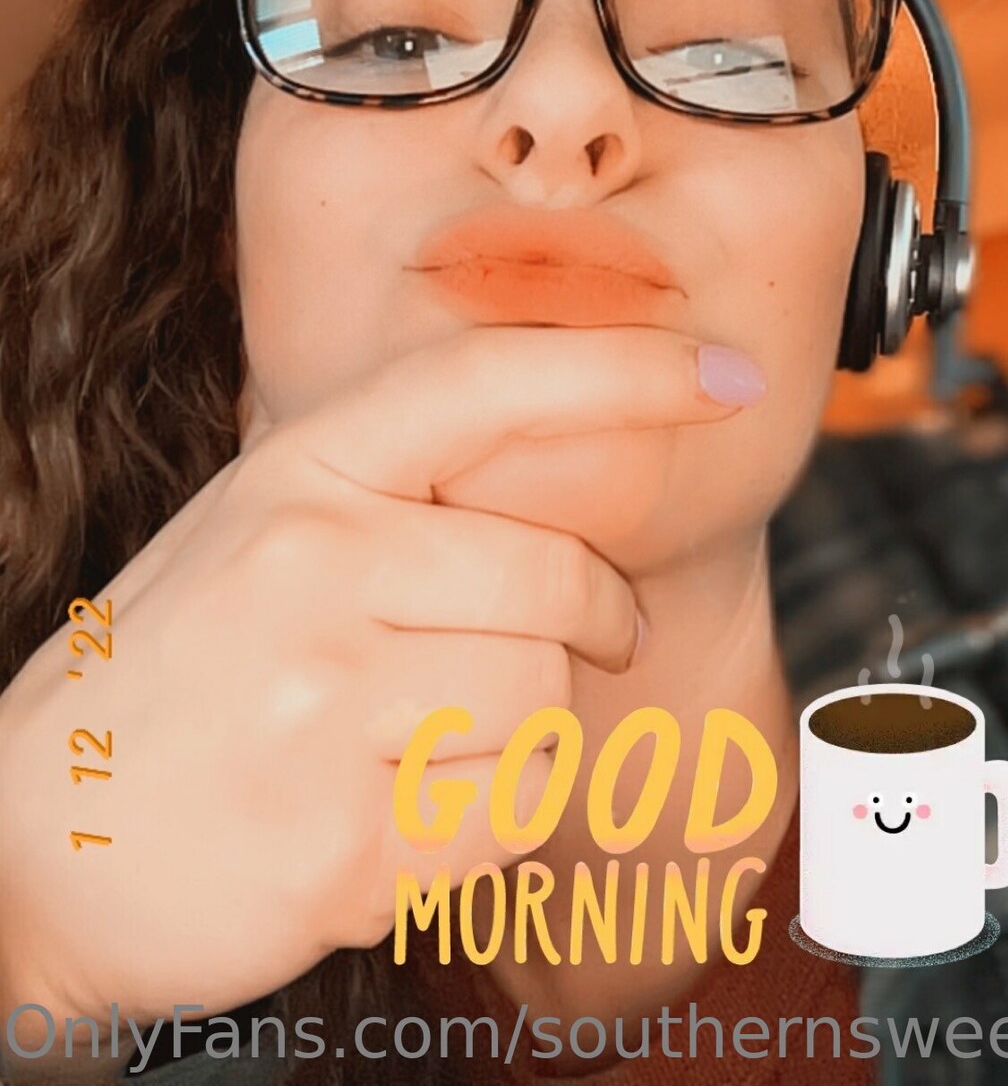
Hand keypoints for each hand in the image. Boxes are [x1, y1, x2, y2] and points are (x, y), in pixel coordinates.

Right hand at [0, 327, 748, 1034]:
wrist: (34, 847)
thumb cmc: (177, 678)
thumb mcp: (258, 533)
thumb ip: (392, 492)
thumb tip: (575, 449)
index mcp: (297, 472)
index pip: (486, 383)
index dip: (621, 370)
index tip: (728, 375)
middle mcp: (311, 564)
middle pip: (556, 577)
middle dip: (594, 620)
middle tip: (584, 639)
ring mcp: (323, 705)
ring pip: (547, 698)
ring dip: (520, 735)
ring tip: (419, 746)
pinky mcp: (345, 842)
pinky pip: (511, 812)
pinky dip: (485, 822)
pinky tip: (389, 817)